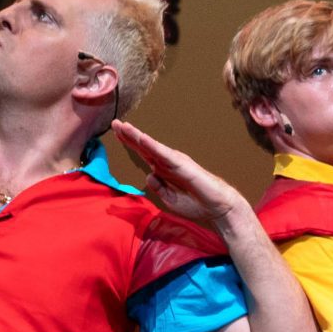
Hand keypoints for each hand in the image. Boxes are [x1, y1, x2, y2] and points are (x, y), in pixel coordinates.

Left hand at [111, 120, 246, 231]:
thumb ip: (158, 188)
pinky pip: (164, 154)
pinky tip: (142, 139)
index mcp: (163, 170)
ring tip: (124, 127)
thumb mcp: (170, 200)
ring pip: (152, 147)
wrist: (217, 209)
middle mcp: (168, 162)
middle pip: (144, 146)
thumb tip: (148, 175)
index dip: (129, 143)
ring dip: (137, 137)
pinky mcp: (182, 165)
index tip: (116, 132)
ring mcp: (175, 162)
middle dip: (129, 135)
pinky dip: (152, 146)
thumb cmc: (196, 204)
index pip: (143, 153)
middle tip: (115, 123)